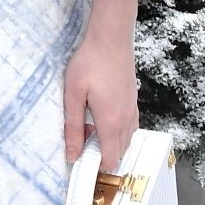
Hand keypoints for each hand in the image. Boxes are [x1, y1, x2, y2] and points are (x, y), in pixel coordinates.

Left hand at [63, 0, 138, 167]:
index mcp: (111, 122)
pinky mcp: (132, 100)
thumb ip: (72, 127)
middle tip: (81, 149)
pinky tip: (101, 120)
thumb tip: (72, 154)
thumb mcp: (73, 95)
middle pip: (119, 152)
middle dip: (102, 157)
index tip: (82, 168)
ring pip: (126, 139)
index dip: (97, 168)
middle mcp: (126, 119)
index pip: (110, 158)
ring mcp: (132, 109)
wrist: (112, 37)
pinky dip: (117, 131)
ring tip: (88, 133)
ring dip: (110, 143)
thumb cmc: (89, 62)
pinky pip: (129, 126)